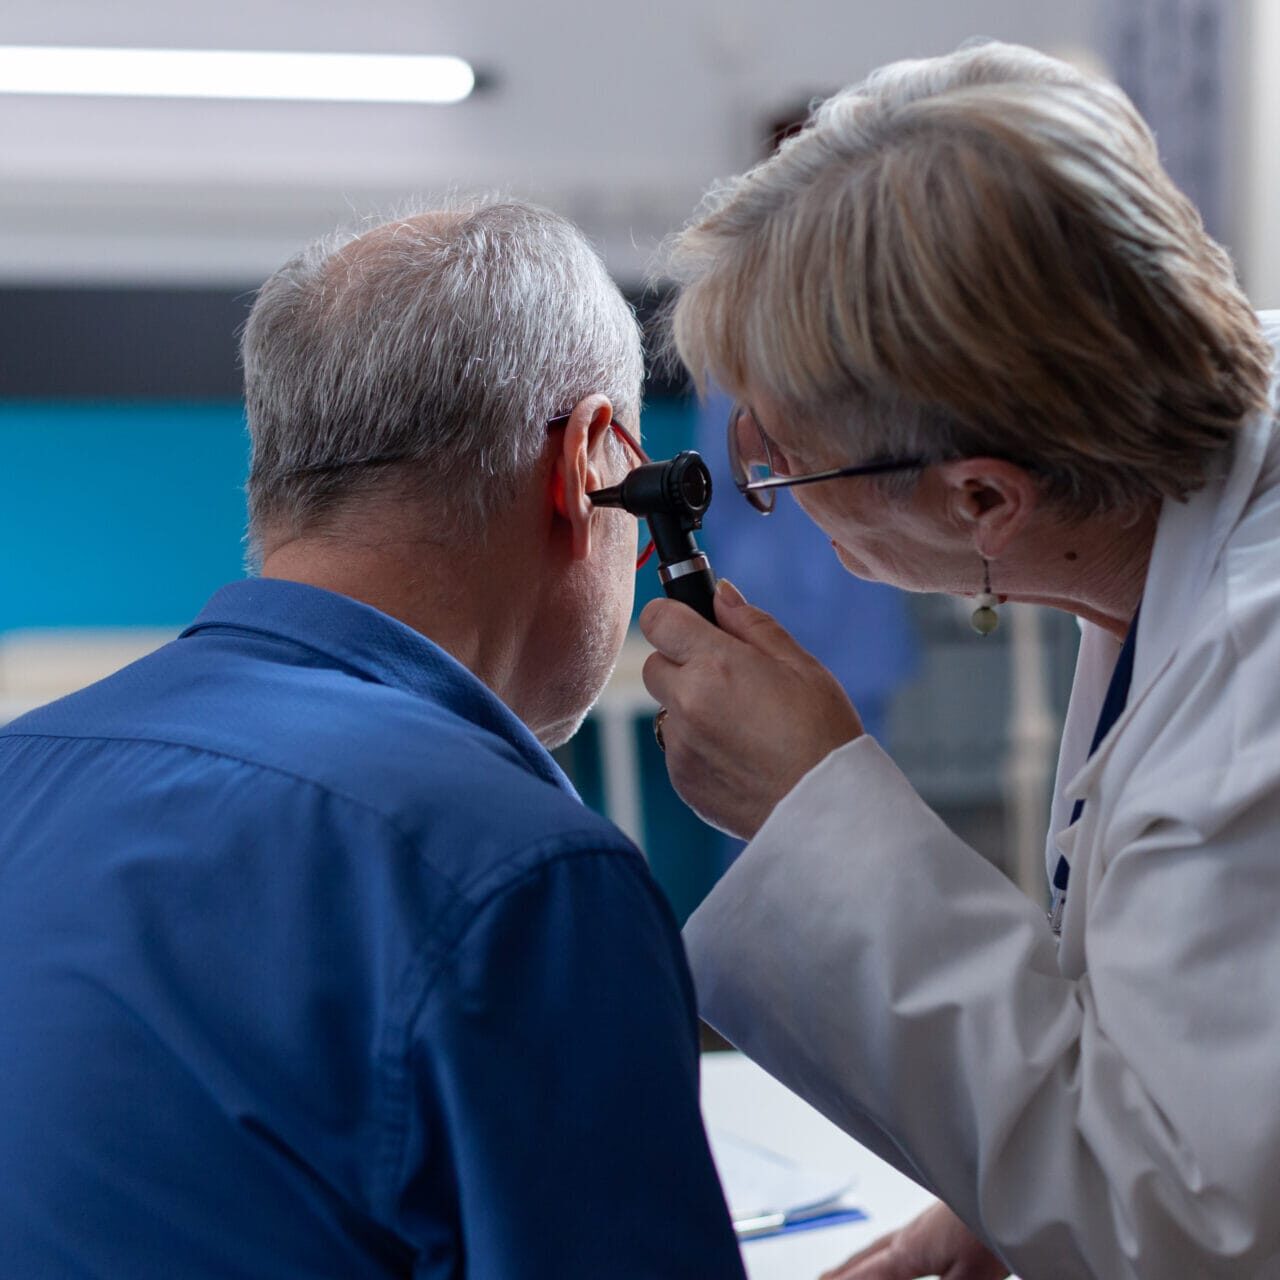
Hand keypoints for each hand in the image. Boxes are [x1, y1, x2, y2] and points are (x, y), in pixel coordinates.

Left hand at [639, 580, 862, 839]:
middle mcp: (687, 703)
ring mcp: (680, 745)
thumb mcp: (799, 665)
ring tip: (742, 724)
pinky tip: (740, 754)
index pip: (658, 619)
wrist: (827, 811)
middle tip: (729, 678)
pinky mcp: (681, 779)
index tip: (692, 624)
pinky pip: (676, 748)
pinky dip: (697, 745)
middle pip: (655, 663)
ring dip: (690, 707)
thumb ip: (751, 624)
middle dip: (682, 663)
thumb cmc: (823, 733)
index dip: (674, 616)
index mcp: (715, 665)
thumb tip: (720, 593)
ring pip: (666, 708)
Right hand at [820, 1202, 1008, 1279]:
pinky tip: (900, 1249)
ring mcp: (925, 1224)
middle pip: (867, 1257)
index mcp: (909, 1250)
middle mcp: (911, 1235)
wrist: (1014, 1186)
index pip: (866, 1275)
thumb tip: (897, 1278)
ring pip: (882, 1245)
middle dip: (844, 1271)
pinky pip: (900, 1238)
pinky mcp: (941, 1219)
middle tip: (822, 1278)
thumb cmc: (992, 1230)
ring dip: (860, 1259)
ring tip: (846, 1269)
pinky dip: (883, 1249)